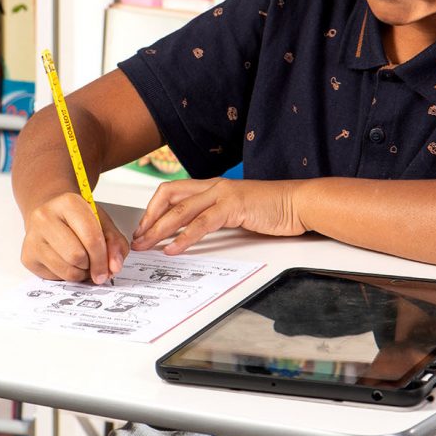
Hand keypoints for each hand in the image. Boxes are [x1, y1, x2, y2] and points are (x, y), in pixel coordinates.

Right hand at [21, 193, 128, 283]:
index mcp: (68, 203)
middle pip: (77, 256)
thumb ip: (115, 243)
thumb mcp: (102, 222)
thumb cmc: (77, 218)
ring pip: (66, 270)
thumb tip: (114, 267)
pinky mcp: (27, 256)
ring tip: (82, 262)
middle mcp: (45, 217)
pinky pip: (55, 277)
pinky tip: (67, 262)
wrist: (49, 212)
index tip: (109, 270)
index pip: (91, 238)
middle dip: (91, 265)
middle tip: (93, 262)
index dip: (103, 259)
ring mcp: (32, 237)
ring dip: (80, 272)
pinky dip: (67, 275)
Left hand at [131, 178, 307, 254]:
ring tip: (146, 246)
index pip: (172, 192)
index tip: (143, 229)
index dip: (153, 209)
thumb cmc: (271, 209)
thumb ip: (215, 216)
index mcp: (211, 186)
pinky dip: (184, 237)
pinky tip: (173, 249)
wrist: (298, 203)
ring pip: (180, 210)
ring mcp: (222, 195)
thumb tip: (192, 231)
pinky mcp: (233, 207)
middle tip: (137, 239)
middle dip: (149, 218)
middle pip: (168, 196)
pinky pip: (202, 223)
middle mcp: (213, 186)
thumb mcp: (236, 211)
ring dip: (159, 230)